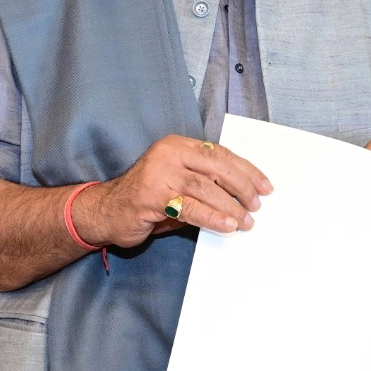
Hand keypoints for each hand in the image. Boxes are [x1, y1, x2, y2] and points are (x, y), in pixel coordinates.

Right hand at [74, 135, 271, 246]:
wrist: (105, 211)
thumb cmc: (146, 199)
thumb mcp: (178, 184)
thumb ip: (205, 184)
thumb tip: (243, 196)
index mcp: (178, 145)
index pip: (220, 154)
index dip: (246, 170)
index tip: (265, 186)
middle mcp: (169, 153)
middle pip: (217, 167)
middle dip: (242, 187)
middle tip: (257, 204)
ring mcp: (159, 173)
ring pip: (206, 188)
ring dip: (231, 206)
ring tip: (246, 220)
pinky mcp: (152, 196)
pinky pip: (191, 208)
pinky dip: (213, 217)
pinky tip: (227, 225)